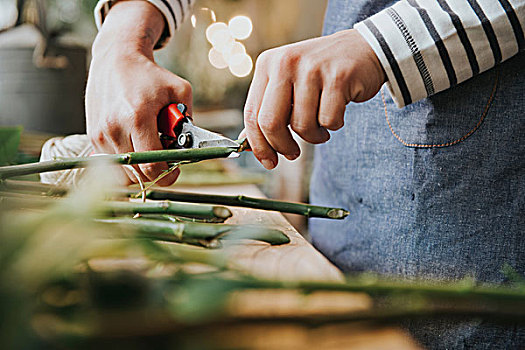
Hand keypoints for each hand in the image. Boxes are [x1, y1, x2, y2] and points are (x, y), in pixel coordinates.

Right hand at [86, 1, 191, 184]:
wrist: (116, 58)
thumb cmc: (151, 76)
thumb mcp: (180, 91)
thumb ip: (189, 121)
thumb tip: (190, 149)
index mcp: (137, 117)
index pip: (152, 166)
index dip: (167, 175)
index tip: (175, 170)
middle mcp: (114, 128)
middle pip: (138, 174)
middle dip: (155, 172)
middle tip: (165, 159)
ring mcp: (100, 134)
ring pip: (123, 173)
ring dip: (140, 169)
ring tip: (149, 150)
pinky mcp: (92, 136)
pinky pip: (112, 164)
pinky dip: (126, 162)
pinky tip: (136, 145)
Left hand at [243, 29, 384, 168]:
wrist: (362, 49)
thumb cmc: (321, 73)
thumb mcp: (288, 83)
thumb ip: (268, 109)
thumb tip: (247, 142)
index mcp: (267, 64)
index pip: (252, 114)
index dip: (258, 145)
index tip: (268, 161)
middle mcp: (285, 63)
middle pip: (271, 123)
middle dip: (282, 146)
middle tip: (292, 154)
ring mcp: (312, 68)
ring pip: (302, 125)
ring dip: (313, 136)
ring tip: (321, 126)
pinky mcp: (338, 77)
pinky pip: (328, 120)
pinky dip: (334, 124)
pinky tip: (337, 110)